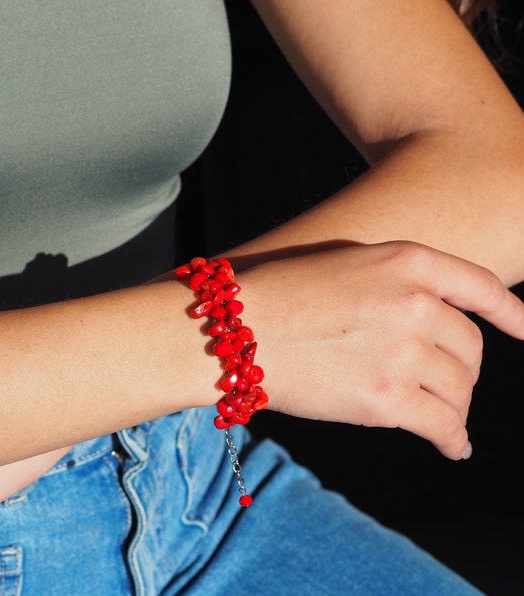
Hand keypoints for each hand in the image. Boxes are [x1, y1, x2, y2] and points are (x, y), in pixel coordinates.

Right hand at [237, 241, 523, 458]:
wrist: (234, 330)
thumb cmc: (274, 295)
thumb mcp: (342, 265)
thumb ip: (393, 287)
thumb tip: (427, 328)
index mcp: (406, 261)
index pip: (481, 287)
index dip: (511, 313)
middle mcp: (417, 303)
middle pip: (469, 349)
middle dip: (461, 371)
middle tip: (444, 387)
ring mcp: (405, 352)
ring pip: (459, 389)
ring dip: (453, 406)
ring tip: (440, 418)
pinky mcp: (387, 400)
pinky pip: (444, 425)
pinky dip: (454, 439)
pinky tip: (453, 447)